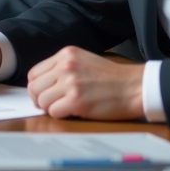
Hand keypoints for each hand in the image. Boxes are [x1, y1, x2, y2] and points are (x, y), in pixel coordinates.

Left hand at [26, 46, 144, 120]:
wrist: (135, 87)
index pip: (34, 73)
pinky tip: (73, 112)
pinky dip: (60, 115)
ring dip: (50, 108)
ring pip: (42, 101)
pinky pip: (54, 112)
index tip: (43, 94)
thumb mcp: (84, 61)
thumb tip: (42, 84)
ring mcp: (71, 83)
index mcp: (65, 54)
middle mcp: (65, 66)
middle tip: (50, 105)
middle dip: (39, 100)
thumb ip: (63, 68)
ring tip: (64, 108)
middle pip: (34, 87)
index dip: (36, 87)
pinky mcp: (77, 100)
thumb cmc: (112, 78)